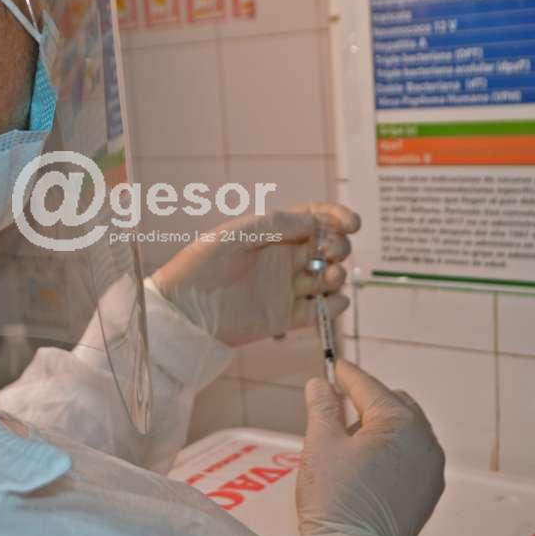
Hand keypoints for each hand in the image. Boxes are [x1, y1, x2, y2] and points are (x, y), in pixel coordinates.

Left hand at [149, 203, 359, 346]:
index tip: (352, 223)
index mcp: (273, 234)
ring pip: (326, 279)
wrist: (182, 310)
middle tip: (332, 251)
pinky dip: (331, 307)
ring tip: (328, 276)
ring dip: (336, 275)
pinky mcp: (284, 318)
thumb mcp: (235, 235)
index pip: (314, 219)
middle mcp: (283, 259)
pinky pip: (318, 312)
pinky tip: (329, 301)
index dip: (336, 218)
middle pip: (327, 248)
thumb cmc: (200, 265)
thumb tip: (314, 221)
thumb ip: (275, 225)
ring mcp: (285, 288)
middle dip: (338, 246)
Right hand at [296, 360, 444, 535]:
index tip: (336, 368)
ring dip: (382, 425)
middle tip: (339, 405)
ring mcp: (432, 467)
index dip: (348, 376)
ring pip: (407, 430)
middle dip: (368, 400)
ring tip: (351, 440)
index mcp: (399, 421)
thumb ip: (323, 407)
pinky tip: (370, 462)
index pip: (369, 387)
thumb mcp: (320, 443)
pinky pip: (414, 455)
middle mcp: (424, 440)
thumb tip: (321, 385)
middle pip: (395, 404)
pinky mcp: (430, 491)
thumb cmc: (334, 497)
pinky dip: (395, 449)